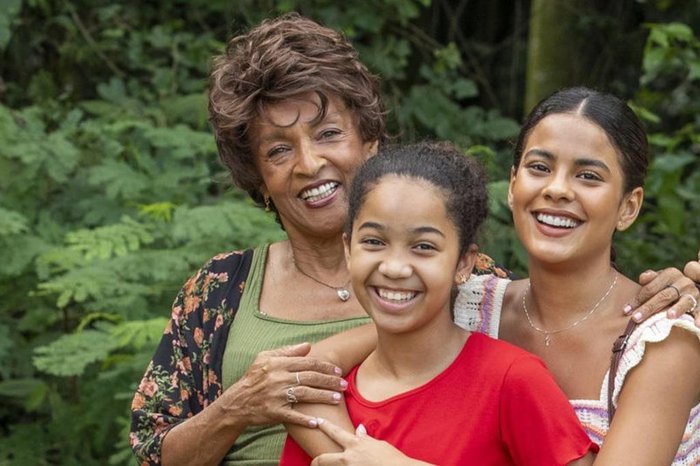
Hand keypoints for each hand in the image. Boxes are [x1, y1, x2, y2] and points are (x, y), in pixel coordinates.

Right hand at [221, 343, 346, 427]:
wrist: (238, 402)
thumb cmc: (254, 377)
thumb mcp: (265, 358)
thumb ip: (287, 351)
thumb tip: (308, 346)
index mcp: (278, 363)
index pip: (307, 363)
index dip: (325, 366)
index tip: (338, 370)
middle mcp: (278, 378)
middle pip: (310, 378)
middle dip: (329, 381)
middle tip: (344, 384)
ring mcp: (276, 395)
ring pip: (305, 395)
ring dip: (323, 397)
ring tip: (338, 398)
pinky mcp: (274, 412)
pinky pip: (292, 416)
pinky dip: (305, 420)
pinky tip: (317, 421)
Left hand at [310, 418, 430, 465]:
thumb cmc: (392, 459)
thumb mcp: (379, 445)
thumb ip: (366, 439)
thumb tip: (359, 430)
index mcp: (355, 445)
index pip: (335, 432)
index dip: (324, 426)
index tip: (317, 421)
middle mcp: (349, 459)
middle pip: (323, 459)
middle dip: (315, 461)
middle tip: (312, 461)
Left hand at [625, 258, 699, 323]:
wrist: (692, 286)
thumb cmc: (669, 285)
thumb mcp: (660, 279)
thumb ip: (650, 279)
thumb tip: (642, 278)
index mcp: (670, 274)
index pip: (650, 288)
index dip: (637, 299)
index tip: (626, 310)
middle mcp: (683, 282)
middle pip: (663, 296)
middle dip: (648, 308)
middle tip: (636, 318)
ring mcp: (693, 293)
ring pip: (684, 302)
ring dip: (677, 309)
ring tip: (669, 316)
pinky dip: (699, 317)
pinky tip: (697, 325)